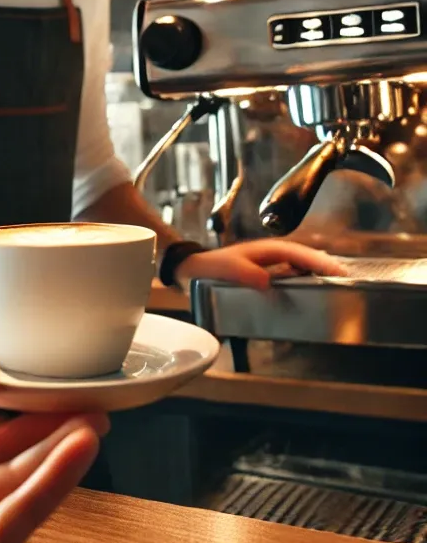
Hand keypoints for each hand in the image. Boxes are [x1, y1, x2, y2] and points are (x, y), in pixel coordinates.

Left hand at [175, 239, 346, 290]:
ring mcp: (270, 263)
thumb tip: (267, 282)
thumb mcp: (228, 269)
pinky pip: (292, 275)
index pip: (301, 253)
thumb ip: (246, 275)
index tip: (339, 272)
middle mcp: (272, 254)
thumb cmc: (211, 267)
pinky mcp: (267, 274)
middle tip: (350, 281)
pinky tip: (313, 292)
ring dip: (318, 273)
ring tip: (339, 287)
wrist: (193, 270)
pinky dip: (306, 280)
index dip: (321, 263)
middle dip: (327, 267)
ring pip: (301, 265)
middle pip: (306, 258)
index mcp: (267, 250)